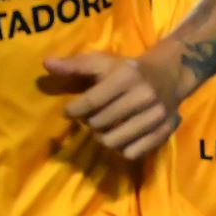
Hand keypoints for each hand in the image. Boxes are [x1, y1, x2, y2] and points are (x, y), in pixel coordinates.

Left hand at [45, 52, 183, 159]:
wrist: (170, 75)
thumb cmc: (128, 70)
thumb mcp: (102, 62)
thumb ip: (74, 65)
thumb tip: (46, 64)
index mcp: (127, 77)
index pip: (90, 103)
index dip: (73, 111)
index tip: (70, 111)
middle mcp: (144, 95)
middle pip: (99, 124)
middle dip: (90, 123)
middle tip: (93, 118)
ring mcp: (156, 115)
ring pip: (114, 142)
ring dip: (104, 138)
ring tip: (106, 129)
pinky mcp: (165, 130)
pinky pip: (132, 152)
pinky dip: (122, 149)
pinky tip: (122, 137)